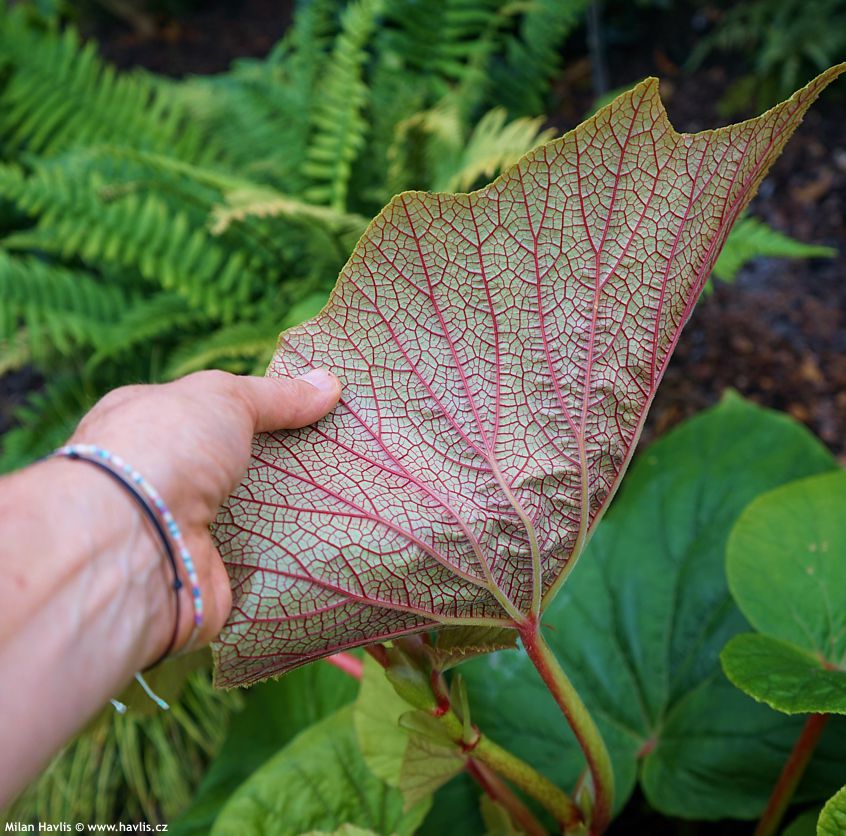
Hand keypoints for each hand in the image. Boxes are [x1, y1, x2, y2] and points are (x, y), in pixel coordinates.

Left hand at [68, 368, 341, 657]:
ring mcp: (178, 532)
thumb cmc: (166, 448)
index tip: (302, 413)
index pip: (201, 415)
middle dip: (275, 467)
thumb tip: (330, 383)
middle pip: (228, 469)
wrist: (136, 543)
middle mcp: (155, 480)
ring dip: (286, 516)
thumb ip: (277, 394)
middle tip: (329, 458)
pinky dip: (287, 561)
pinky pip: (257, 568)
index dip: (248, 411)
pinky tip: (328, 545)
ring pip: (245, 520)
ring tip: (342, 499)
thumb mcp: (225, 397)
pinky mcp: (205, 577)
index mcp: (143, 427)